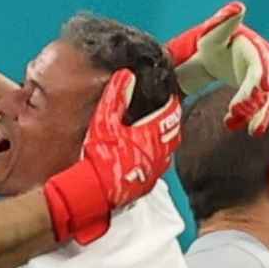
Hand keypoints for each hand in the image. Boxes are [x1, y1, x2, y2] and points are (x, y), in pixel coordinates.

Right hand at [44, 69, 180, 243]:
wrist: (94, 190)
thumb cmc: (99, 158)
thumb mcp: (104, 121)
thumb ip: (117, 97)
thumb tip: (126, 77)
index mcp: (151, 135)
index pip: (171, 115)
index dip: (171, 104)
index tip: (169, 99)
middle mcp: (158, 154)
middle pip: (174, 135)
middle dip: (172, 124)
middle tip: (166, 115)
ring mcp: (154, 171)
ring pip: (168, 153)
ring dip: (165, 143)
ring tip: (155, 136)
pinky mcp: (147, 186)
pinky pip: (157, 169)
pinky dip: (155, 159)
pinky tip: (143, 157)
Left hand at [166, 1, 268, 135]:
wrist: (206, 57)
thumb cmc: (209, 41)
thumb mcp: (212, 34)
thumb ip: (224, 22)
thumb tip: (239, 6)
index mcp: (253, 49)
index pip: (259, 65)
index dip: (263, 76)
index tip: (265, 88)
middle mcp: (261, 64)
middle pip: (262, 86)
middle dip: (255, 101)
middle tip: (240, 114)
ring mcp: (258, 79)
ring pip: (262, 99)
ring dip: (256, 114)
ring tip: (248, 129)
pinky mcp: (253, 92)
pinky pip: (256, 107)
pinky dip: (253, 118)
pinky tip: (248, 129)